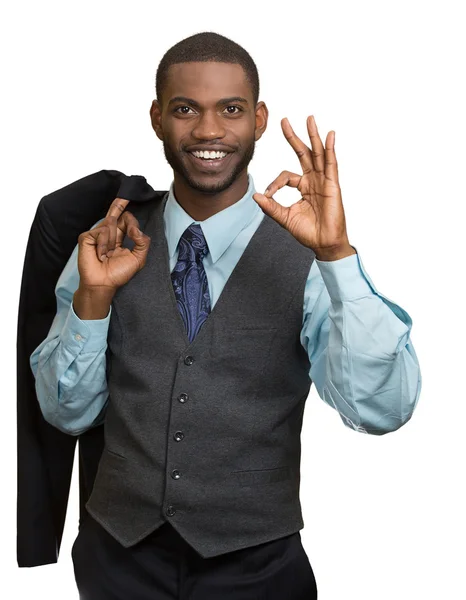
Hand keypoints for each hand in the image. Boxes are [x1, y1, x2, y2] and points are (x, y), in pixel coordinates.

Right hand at [77, 197, 150, 291]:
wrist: (103, 284)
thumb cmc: (118, 274)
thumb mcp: (138, 258)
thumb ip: (143, 242)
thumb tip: (136, 228)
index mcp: (119, 237)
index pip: (126, 221)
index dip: (131, 218)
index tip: (134, 218)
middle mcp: (108, 234)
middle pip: (115, 213)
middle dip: (120, 203)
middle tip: (125, 194)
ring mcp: (96, 235)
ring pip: (110, 223)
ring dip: (112, 240)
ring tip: (107, 255)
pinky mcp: (86, 238)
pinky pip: (101, 231)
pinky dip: (103, 243)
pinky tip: (100, 254)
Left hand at [252, 116, 354, 259]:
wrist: (323, 243)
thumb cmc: (308, 232)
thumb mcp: (284, 218)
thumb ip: (271, 207)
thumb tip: (256, 196)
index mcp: (303, 187)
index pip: (286, 176)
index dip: (274, 183)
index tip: (268, 194)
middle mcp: (313, 180)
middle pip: (303, 154)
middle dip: (294, 137)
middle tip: (284, 121)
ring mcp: (324, 181)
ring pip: (317, 154)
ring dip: (313, 136)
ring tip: (309, 119)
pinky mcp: (333, 185)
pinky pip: (331, 164)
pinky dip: (330, 150)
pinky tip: (329, 136)